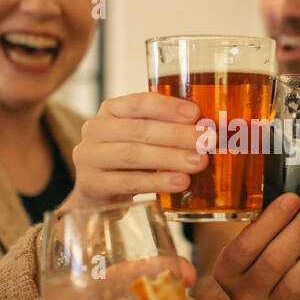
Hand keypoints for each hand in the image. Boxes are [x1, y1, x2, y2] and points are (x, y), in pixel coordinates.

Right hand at [61, 92, 206, 208]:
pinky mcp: (91, 184)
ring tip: (199, 162)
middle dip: (177, 135)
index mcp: (111, 110)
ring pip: (133, 155)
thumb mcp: (141, 140)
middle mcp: (95, 129)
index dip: (168, 107)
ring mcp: (88, 157)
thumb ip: (166, 129)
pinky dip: (157, 182)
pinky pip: (128, 182)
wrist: (96, 197)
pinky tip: (180, 182)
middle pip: (139, 129)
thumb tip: (210, 129)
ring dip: (170, 158)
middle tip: (207, 140)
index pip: (140, 102)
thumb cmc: (128, 163)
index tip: (196, 113)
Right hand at [211, 192, 299, 299]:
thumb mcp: (244, 251)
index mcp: (227, 271)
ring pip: (297, 280)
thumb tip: (292, 199)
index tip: (292, 198)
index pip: (247, 245)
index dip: (271, 221)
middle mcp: (247, 292)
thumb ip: (262, 229)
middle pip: (275, 260)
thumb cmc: (255, 267)